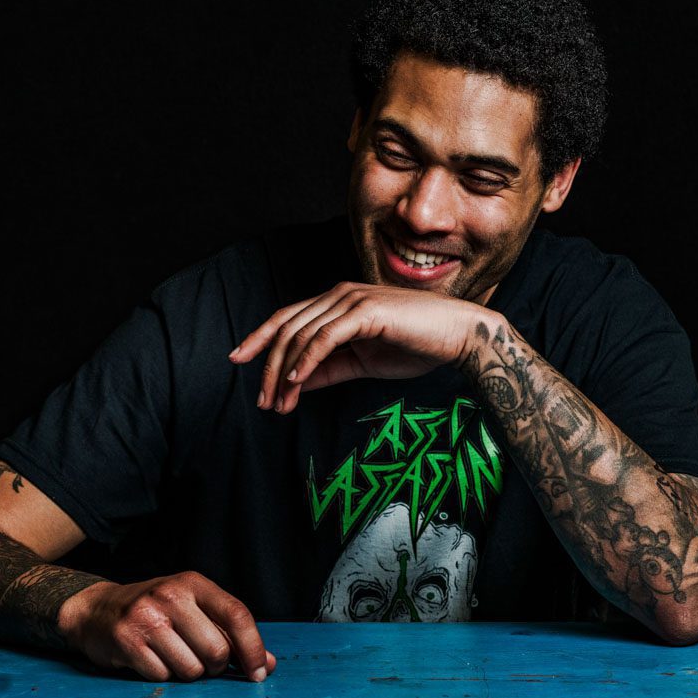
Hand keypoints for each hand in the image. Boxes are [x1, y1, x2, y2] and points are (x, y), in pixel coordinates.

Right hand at [60, 572, 276, 681]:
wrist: (97, 610)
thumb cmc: (155, 611)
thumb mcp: (193, 609)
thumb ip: (229, 633)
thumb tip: (266, 664)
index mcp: (193, 583)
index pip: (236, 614)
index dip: (253, 648)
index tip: (259, 673)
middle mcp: (171, 595)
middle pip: (216, 651)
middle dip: (214, 667)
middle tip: (201, 660)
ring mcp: (147, 617)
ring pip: (191, 669)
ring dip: (187, 673)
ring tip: (172, 656)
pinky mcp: (127, 640)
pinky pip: (163, 676)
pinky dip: (162, 675)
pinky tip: (151, 658)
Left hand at [229, 281, 484, 414]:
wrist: (459, 337)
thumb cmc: (416, 346)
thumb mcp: (362, 363)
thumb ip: (329, 369)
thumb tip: (295, 383)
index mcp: (336, 301)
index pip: (287, 318)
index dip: (260, 339)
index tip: (239, 360)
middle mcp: (339, 294)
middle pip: (287, 328)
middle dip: (269, 367)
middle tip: (264, 402)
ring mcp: (352, 299)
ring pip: (302, 335)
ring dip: (286, 372)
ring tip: (279, 403)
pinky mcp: (366, 311)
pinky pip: (326, 337)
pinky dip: (308, 360)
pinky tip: (298, 382)